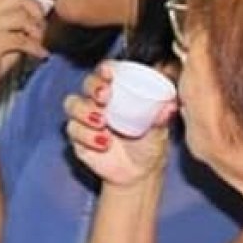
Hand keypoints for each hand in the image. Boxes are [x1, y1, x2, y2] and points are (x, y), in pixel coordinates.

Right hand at [64, 62, 174, 186]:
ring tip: (102, 124)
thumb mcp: (158, 132)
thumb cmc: (149, 146)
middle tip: (105, 97)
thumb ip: (161, 119)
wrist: (137, 174)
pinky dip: (86, 135)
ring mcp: (85, 118)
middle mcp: (99, 102)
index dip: (105, 69)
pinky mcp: (76, 136)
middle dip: (93, 87)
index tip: (109, 73)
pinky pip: (72, 129)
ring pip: (73, 104)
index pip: (107, 72)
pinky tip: (102, 143)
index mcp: (119, 93)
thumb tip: (170, 106)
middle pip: (87, 84)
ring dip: (84, 111)